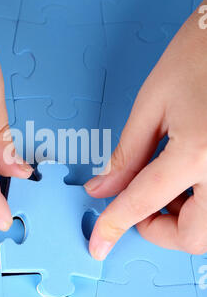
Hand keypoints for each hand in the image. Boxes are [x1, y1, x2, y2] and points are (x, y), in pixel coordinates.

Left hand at [85, 0, 206, 259]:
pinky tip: (188, 180)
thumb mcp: (154, 102)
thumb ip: (127, 154)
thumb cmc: (201, 53)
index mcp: (197, 152)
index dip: (114, 226)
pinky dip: (202, 205)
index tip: (99, 243)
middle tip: (141, 207)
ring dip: (184, 220)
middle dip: (160, 231)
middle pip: (193, 237)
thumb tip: (102, 189)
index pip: (143, 203)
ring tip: (166, 185)